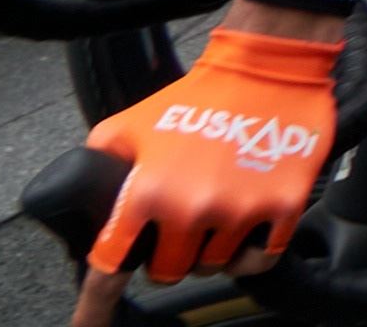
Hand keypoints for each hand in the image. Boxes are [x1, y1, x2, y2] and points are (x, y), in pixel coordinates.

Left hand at [77, 15, 342, 287]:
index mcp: (147, 193)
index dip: (95, 306)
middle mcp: (190, 209)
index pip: (110, 269)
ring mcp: (239, 211)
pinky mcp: (281, 207)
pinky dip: (251, 253)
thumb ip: (102, 164)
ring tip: (216, 218)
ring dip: (210, 250)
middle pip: (168, 273)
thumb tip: (84, 194)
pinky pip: (260, 258)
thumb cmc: (200, 93)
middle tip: (177, 231)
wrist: (268, 66)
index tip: (88, 325)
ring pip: (213, 266)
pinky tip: (247, 233)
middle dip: (167, 257)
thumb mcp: (130, 123)